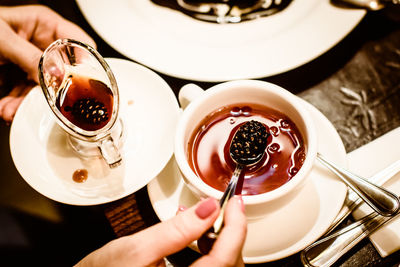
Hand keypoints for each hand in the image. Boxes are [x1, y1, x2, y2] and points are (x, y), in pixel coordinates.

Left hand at [0, 5, 94, 121]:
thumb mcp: (2, 38)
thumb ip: (30, 56)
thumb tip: (56, 75)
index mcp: (43, 25)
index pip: (78, 43)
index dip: (85, 63)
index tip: (82, 82)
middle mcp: (39, 44)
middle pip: (61, 73)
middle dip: (49, 92)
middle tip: (44, 104)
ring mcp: (27, 62)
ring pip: (41, 89)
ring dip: (26, 103)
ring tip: (12, 110)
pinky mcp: (14, 77)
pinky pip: (22, 94)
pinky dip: (13, 105)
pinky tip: (5, 108)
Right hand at [75, 197, 246, 266]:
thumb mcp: (136, 249)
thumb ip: (176, 230)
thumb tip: (208, 207)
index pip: (225, 258)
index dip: (236, 227)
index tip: (236, 203)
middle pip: (228, 264)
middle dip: (228, 233)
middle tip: (222, 208)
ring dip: (217, 240)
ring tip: (202, 219)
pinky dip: (205, 249)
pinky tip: (193, 236)